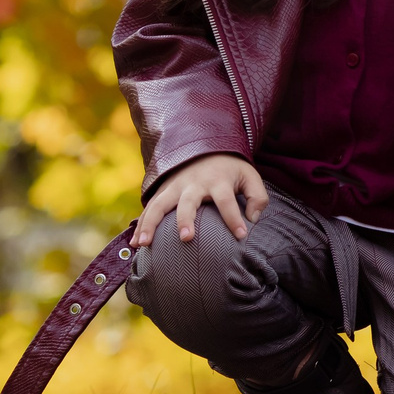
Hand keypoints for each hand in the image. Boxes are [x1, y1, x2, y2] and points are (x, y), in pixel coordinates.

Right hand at [132, 153, 268, 246]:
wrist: (205, 149)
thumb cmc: (231, 170)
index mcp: (218, 180)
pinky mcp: (163, 192)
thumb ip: (257, 198)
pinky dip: (140, 225)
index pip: (227, 200)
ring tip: (144, 244)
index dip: (234, 218)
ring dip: (150, 224)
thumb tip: (253, 220)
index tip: (242, 236)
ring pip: (159, 205)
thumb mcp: (250, 177)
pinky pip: (149, 209)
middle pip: (188, 201)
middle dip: (186, 219)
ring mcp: (175, 187)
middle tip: (187, 238)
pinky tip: (135, 244)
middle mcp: (194, 183)